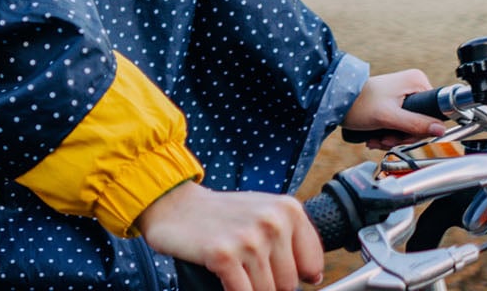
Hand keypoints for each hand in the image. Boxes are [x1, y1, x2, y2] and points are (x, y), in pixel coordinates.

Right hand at [136, 181, 321, 290]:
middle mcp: (272, 222)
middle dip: (268, 282)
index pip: (312, 265)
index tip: (274, 268)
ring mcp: (248, 239)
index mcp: (288, 209)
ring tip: (234, 267)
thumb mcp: (264, 213)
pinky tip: (224, 277)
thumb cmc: (220, 214)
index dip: (295, 275)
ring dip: (249, 287)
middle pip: (289, 284)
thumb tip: (313, 277)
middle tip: (246, 265)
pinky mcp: (223, 255)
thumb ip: (291, 240)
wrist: (173, 205)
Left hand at [343, 69, 446, 149]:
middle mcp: (413, 85)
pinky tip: (375, 137)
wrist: (334, 102)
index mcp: (417, 81)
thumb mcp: (389, 117)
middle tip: (385, 139)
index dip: (420, 130)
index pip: (434, 113)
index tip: (402, 136)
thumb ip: (415, 124)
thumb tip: (441, 129)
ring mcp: (404, 94)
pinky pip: (400, 124)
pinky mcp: (395, 103)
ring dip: (393, 137)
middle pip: (421, 122)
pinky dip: (388, 133)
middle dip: (402, 136)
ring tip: (376, 138)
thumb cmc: (357, 104)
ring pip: (409, 126)